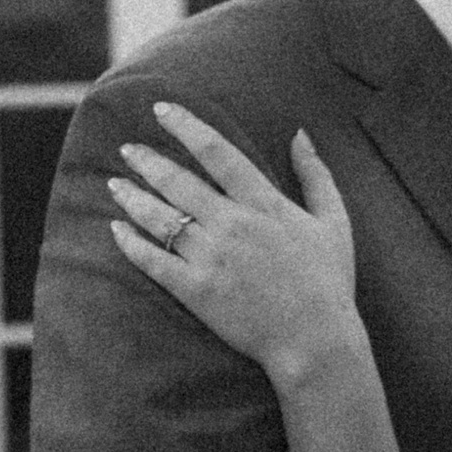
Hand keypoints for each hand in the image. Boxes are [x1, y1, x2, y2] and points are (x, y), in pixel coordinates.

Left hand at [107, 103, 360, 388]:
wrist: (316, 341)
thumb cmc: (329, 283)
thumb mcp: (335, 222)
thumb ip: (317, 175)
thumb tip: (300, 134)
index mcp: (265, 204)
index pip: (217, 152)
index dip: (186, 126)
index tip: (162, 110)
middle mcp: (233, 225)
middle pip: (178, 180)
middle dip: (147, 160)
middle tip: (127, 149)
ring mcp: (212, 258)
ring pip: (160, 217)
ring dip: (133, 197)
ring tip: (115, 185)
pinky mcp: (197, 291)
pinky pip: (153, 261)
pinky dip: (130, 244)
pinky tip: (116, 231)